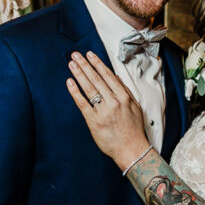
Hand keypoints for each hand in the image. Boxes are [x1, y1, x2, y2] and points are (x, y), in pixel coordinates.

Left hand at [67, 51, 149, 170]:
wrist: (131, 150)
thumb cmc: (133, 129)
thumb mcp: (135, 107)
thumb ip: (125, 91)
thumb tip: (116, 77)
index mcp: (124, 97)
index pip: (108, 76)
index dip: (97, 64)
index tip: (90, 54)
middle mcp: (113, 102)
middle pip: (96, 79)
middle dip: (85, 65)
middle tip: (76, 55)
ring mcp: (103, 112)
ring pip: (89, 89)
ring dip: (79, 74)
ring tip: (72, 64)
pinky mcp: (94, 121)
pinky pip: (82, 104)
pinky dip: (75, 92)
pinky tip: (70, 83)